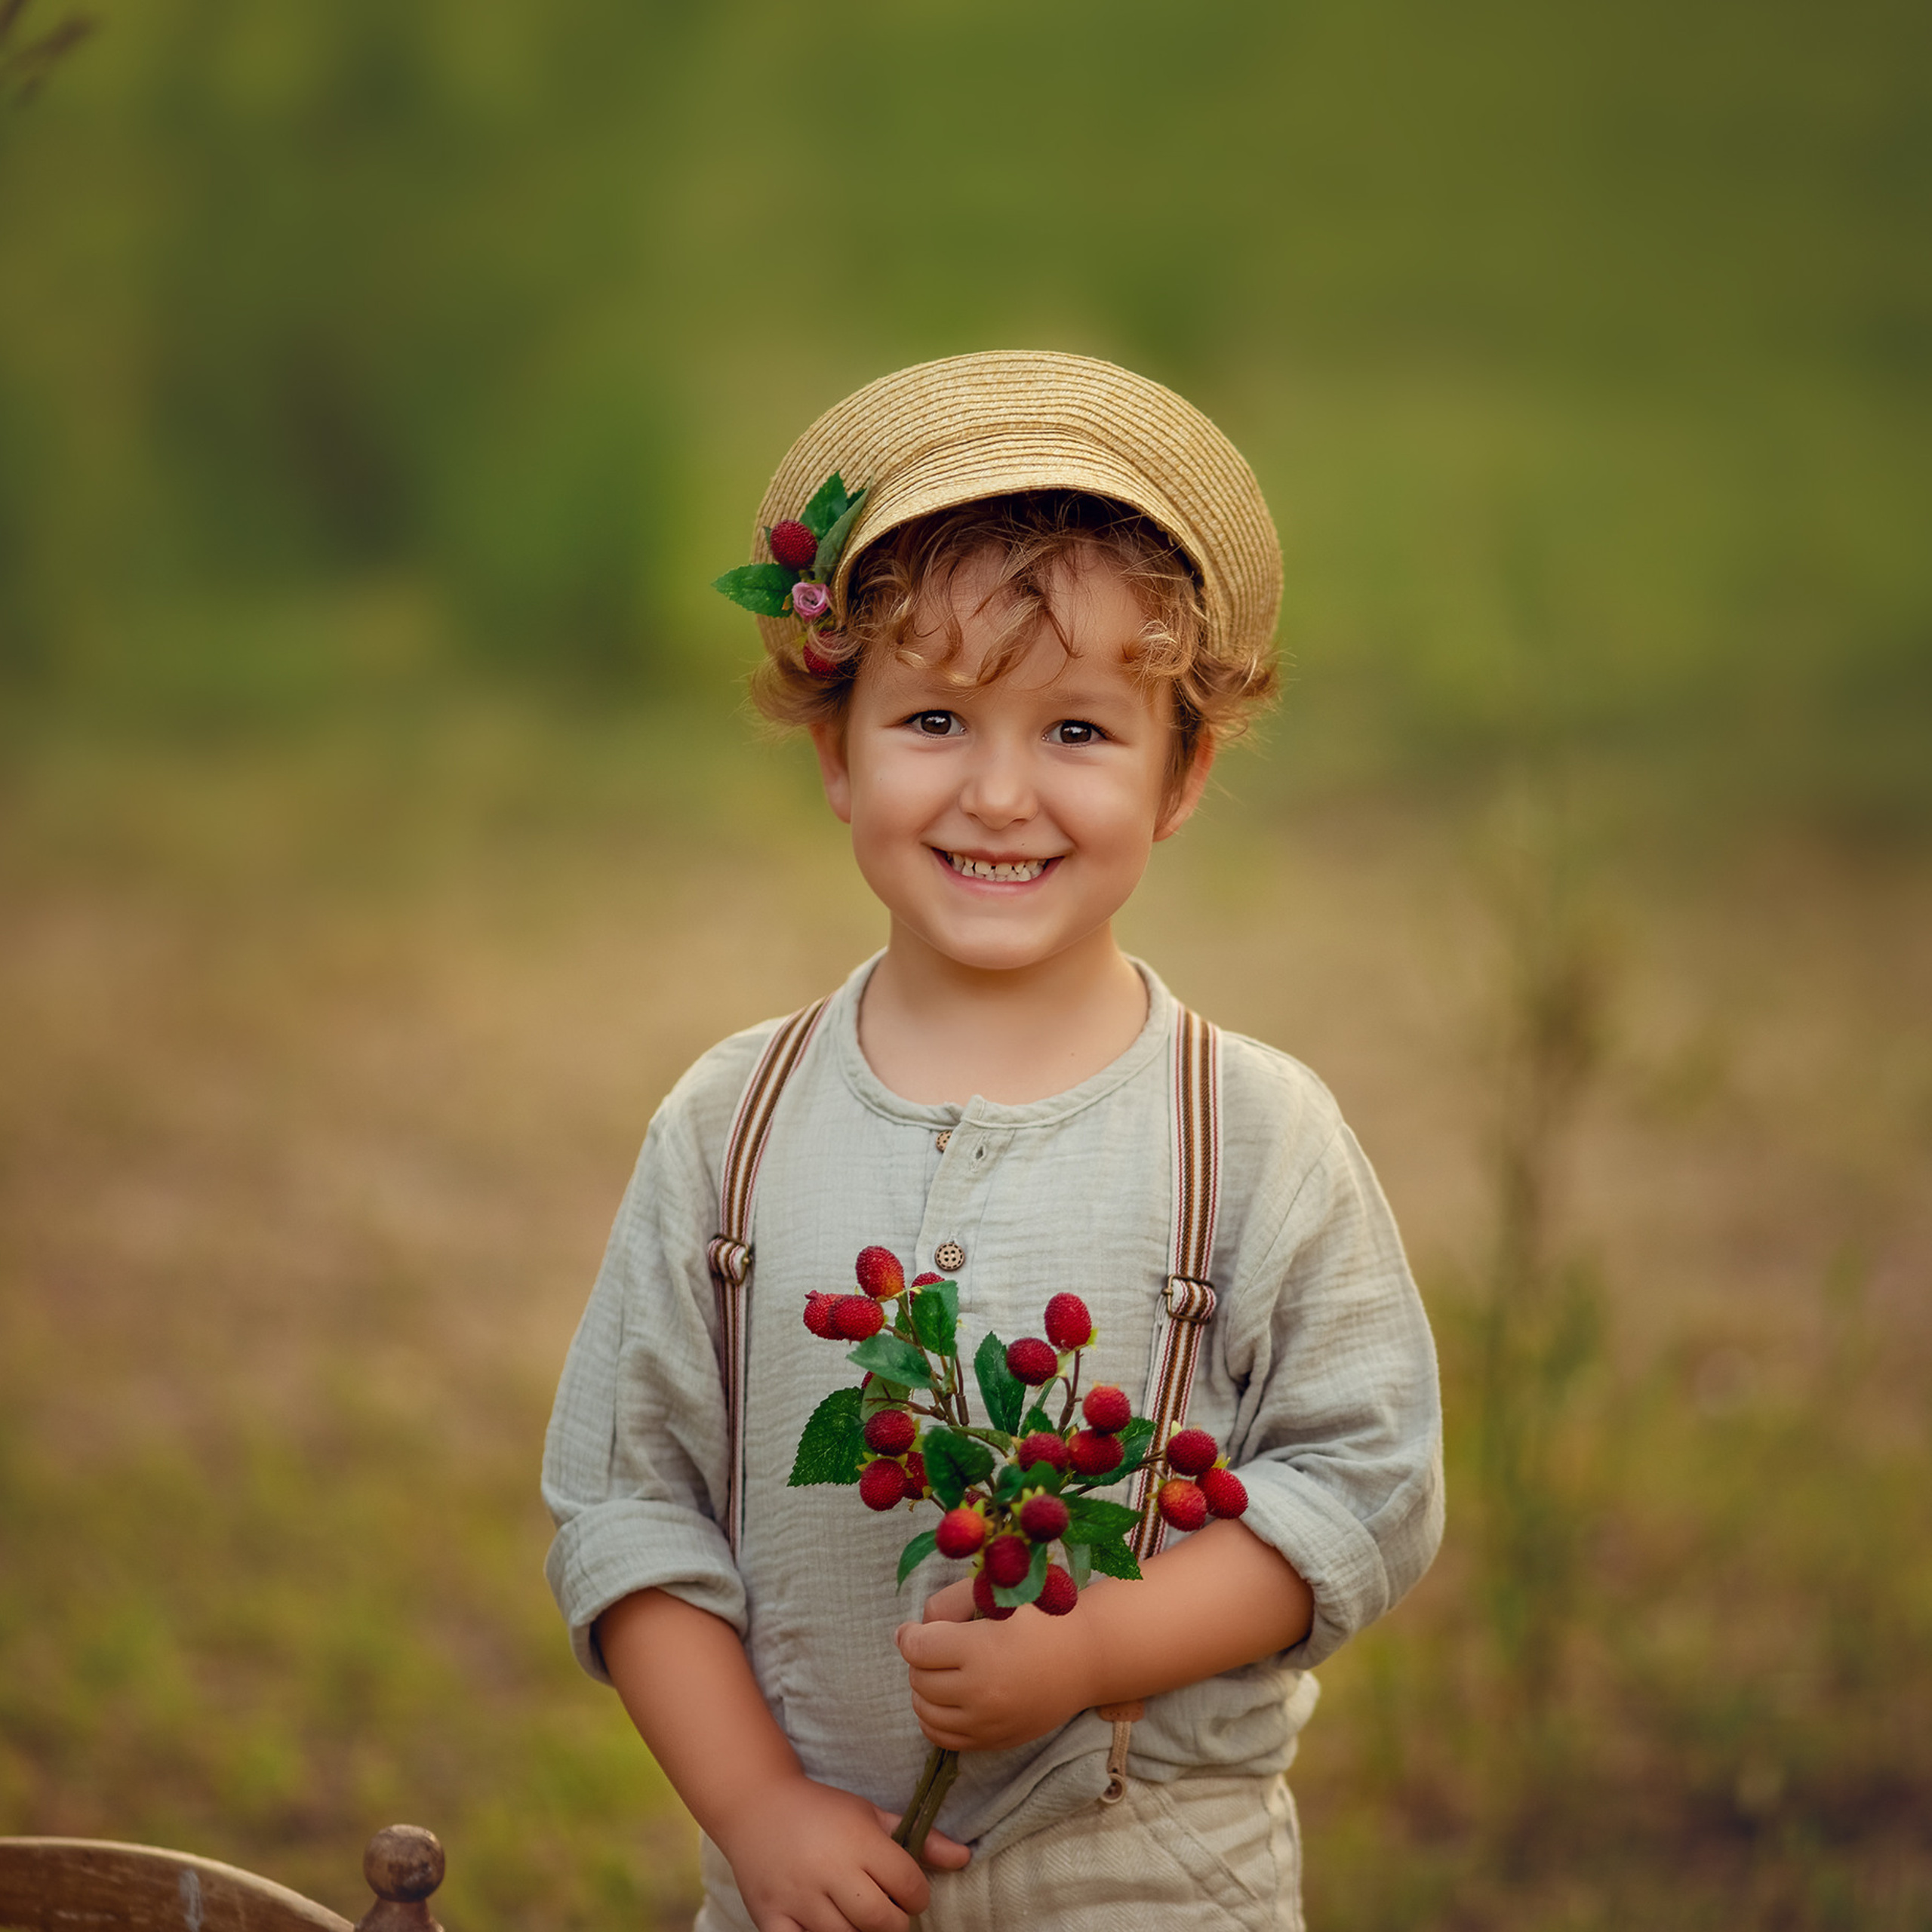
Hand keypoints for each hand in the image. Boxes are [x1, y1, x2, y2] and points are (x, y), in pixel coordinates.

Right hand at [713, 1771, 968, 1931]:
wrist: (756, 1806)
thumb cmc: (823, 1811)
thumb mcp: (871, 1815)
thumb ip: (920, 1838)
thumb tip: (965, 1857)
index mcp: (858, 1840)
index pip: (909, 1886)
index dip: (918, 1894)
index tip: (908, 1891)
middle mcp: (829, 1870)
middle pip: (882, 1921)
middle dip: (894, 1921)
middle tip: (886, 1910)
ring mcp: (798, 1897)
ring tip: (857, 1915)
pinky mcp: (770, 1917)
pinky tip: (827, 1926)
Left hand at [895, 1588, 1099, 1752]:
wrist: (1085, 1658)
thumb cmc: (1040, 1617)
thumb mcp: (996, 1593)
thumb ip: (947, 1603)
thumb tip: (912, 1633)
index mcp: (981, 1651)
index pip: (916, 1649)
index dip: (909, 1635)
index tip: (916, 1629)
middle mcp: (981, 1693)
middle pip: (918, 1679)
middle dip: (919, 1660)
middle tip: (936, 1645)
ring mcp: (987, 1724)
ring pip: (924, 1712)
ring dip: (923, 1689)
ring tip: (941, 1670)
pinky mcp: (993, 1741)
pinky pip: (942, 1738)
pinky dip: (933, 1718)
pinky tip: (947, 1698)